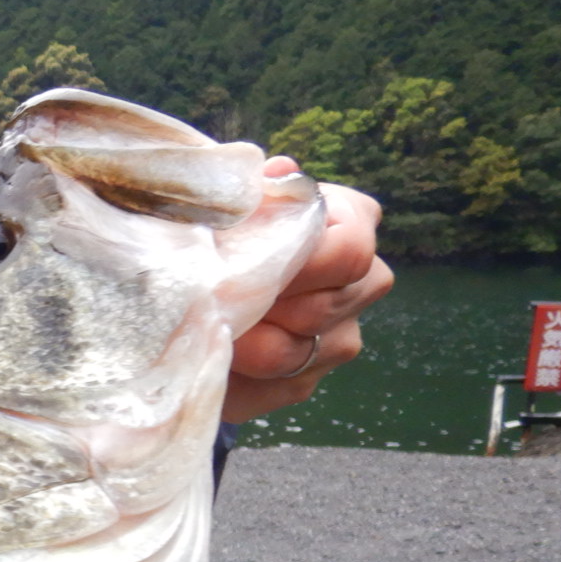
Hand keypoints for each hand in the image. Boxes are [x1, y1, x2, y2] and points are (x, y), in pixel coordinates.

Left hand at [223, 159, 393, 422]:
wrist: (200, 283)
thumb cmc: (223, 229)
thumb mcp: (232, 202)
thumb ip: (255, 190)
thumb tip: (278, 173)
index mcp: (353, 223)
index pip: (348, 250)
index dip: (295, 262)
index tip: (242, 261)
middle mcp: (362, 282)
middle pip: (323, 306)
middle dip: (259, 305)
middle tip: (207, 297)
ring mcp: (339, 338)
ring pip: (292, 353)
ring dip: (238, 341)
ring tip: (198, 323)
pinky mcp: (304, 382)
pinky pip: (270, 388)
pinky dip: (230, 375)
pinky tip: (205, 354)